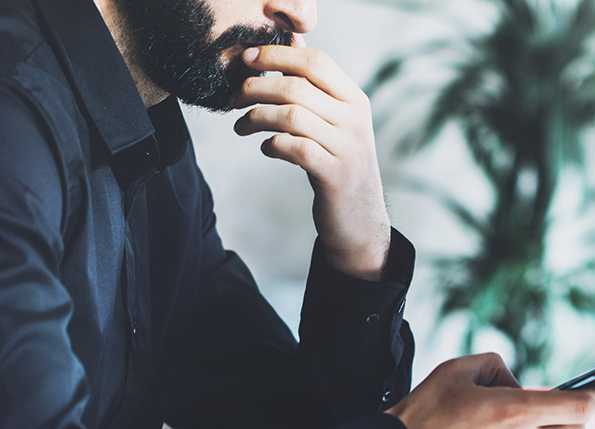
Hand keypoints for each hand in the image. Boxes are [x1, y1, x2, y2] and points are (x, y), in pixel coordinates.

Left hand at [234, 43, 390, 279]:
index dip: (277, 54)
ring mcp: (347, 148)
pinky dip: (272, 145)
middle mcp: (355, 120)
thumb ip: (316, 86)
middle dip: (256, 87)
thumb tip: (291, 43)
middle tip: (233, 97)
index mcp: (355, 99)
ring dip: (257, 117)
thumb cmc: (338, 163)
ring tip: (241, 126)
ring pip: (291, 116)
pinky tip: (265, 148)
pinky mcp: (334, 176)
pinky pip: (294, 149)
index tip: (247, 57)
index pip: (316, 61)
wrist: (360, 218)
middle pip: (297, 86)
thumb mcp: (335, 121)